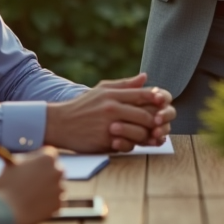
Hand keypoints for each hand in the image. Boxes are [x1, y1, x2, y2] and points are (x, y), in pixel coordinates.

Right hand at [0, 147, 63, 223]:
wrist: (6, 210)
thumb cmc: (7, 185)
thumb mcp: (12, 165)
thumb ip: (23, 160)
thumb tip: (23, 159)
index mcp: (47, 158)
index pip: (50, 154)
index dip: (41, 159)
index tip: (35, 165)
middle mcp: (57, 171)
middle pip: (56, 170)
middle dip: (48, 174)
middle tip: (37, 180)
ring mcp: (59, 188)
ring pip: (57, 187)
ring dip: (49, 190)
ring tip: (33, 196)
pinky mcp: (58, 204)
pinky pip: (55, 201)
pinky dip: (48, 204)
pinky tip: (36, 206)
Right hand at [45, 73, 175, 151]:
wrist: (59, 123)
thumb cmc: (83, 106)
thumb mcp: (102, 90)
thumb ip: (125, 85)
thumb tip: (145, 77)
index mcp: (113, 95)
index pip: (144, 95)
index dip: (158, 100)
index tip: (164, 104)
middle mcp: (112, 109)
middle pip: (146, 115)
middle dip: (157, 122)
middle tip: (161, 125)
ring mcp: (108, 126)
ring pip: (140, 132)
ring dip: (148, 136)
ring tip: (152, 136)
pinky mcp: (104, 141)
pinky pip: (127, 145)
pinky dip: (134, 145)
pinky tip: (136, 144)